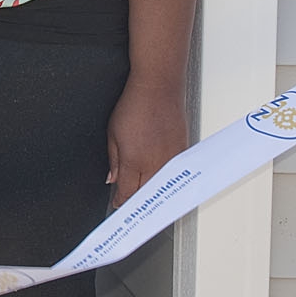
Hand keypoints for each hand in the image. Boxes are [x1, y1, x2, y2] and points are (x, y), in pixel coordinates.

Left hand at [106, 80, 187, 206]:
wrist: (158, 89)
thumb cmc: (135, 106)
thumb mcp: (112, 133)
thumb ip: (114, 161)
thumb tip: (112, 179)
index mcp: (134, 161)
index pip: (128, 192)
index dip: (122, 202)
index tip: (118, 206)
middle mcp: (155, 164)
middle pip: (145, 194)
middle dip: (137, 201)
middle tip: (130, 207)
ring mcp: (171, 159)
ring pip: (161, 186)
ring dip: (152, 193)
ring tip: (145, 198)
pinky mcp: (183, 152)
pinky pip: (173, 173)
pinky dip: (166, 180)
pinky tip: (160, 181)